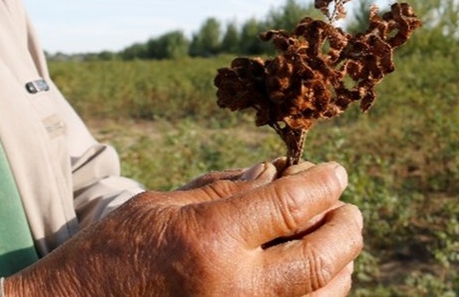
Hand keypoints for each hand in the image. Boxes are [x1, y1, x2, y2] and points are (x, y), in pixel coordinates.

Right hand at [4, 162, 361, 296]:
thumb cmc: (111, 254)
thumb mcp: (162, 206)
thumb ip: (226, 190)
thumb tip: (279, 173)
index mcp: (210, 241)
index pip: (293, 205)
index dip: (324, 183)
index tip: (336, 173)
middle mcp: (234, 289)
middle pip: (322, 259)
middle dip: (346, 228)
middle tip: (348, 210)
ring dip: (339, 267)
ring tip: (333, 243)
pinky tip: (310, 279)